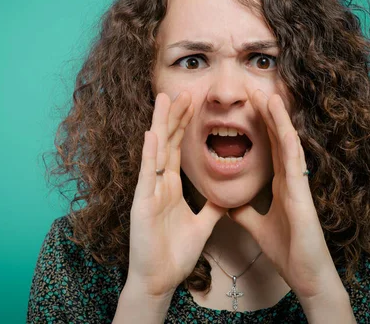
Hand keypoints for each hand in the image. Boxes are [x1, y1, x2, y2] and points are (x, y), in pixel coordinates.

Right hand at [127, 92, 226, 297]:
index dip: (185, 127)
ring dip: (161, 125)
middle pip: (168, 144)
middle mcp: (158, 184)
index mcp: (171, 188)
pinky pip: (148, 175)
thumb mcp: (201, 224)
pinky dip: (150, 154)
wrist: (161, 279)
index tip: (193, 104)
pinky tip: (153, 134)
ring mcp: (149, 192)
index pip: (179, 150)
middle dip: (174, 118)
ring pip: (156, 152)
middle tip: (182, 92)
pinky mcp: (143, 204)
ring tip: (165, 99)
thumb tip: (226, 195)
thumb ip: (211, 207)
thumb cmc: (174, 253)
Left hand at [229, 90, 342, 300]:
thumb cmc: (286, 250)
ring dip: (278, 118)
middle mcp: (289, 177)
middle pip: (277, 138)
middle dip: (266, 114)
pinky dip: (287, 136)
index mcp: (280, 183)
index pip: (268, 147)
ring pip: (287, 141)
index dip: (259, 125)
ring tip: (268, 94)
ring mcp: (297, 182)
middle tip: (253, 89)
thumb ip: (244, 211)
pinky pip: (293, 158)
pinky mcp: (301, 191)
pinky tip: (281, 121)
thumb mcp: (255, 225)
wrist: (304, 274)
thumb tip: (227, 202)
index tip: (247, 106)